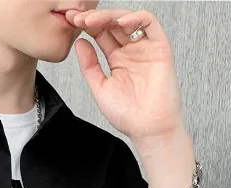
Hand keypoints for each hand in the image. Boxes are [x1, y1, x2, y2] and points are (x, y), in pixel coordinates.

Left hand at [65, 7, 184, 145]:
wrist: (148, 128)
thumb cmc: (128, 115)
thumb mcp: (100, 88)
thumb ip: (90, 65)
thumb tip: (79, 43)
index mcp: (118, 60)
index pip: (101, 34)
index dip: (86, 26)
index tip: (70, 23)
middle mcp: (132, 51)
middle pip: (112, 24)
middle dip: (94, 18)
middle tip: (77, 18)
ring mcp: (146, 48)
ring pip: (128, 20)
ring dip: (109, 16)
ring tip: (92, 21)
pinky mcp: (160, 48)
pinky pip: (150, 23)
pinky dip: (135, 18)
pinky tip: (119, 23)